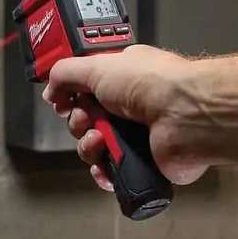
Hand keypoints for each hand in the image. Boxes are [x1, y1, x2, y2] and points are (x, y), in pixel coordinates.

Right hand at [41, 44, 207, 189]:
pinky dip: (102, 171)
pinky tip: (105, 164)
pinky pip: (110, 173)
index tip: (61, 100)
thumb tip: (51, 91)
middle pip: (86, 120)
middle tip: (86, 118)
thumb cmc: (152, 84)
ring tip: (99, 140)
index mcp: (122, 76)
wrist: (187, 117)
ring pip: (94, 147)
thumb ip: (65, 74)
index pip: (86, 87)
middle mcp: (130, 105)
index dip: (70, 95)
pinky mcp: (142, 163)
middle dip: (78, 121)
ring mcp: (137, 136)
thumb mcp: (97, 65)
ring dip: (88, 146)